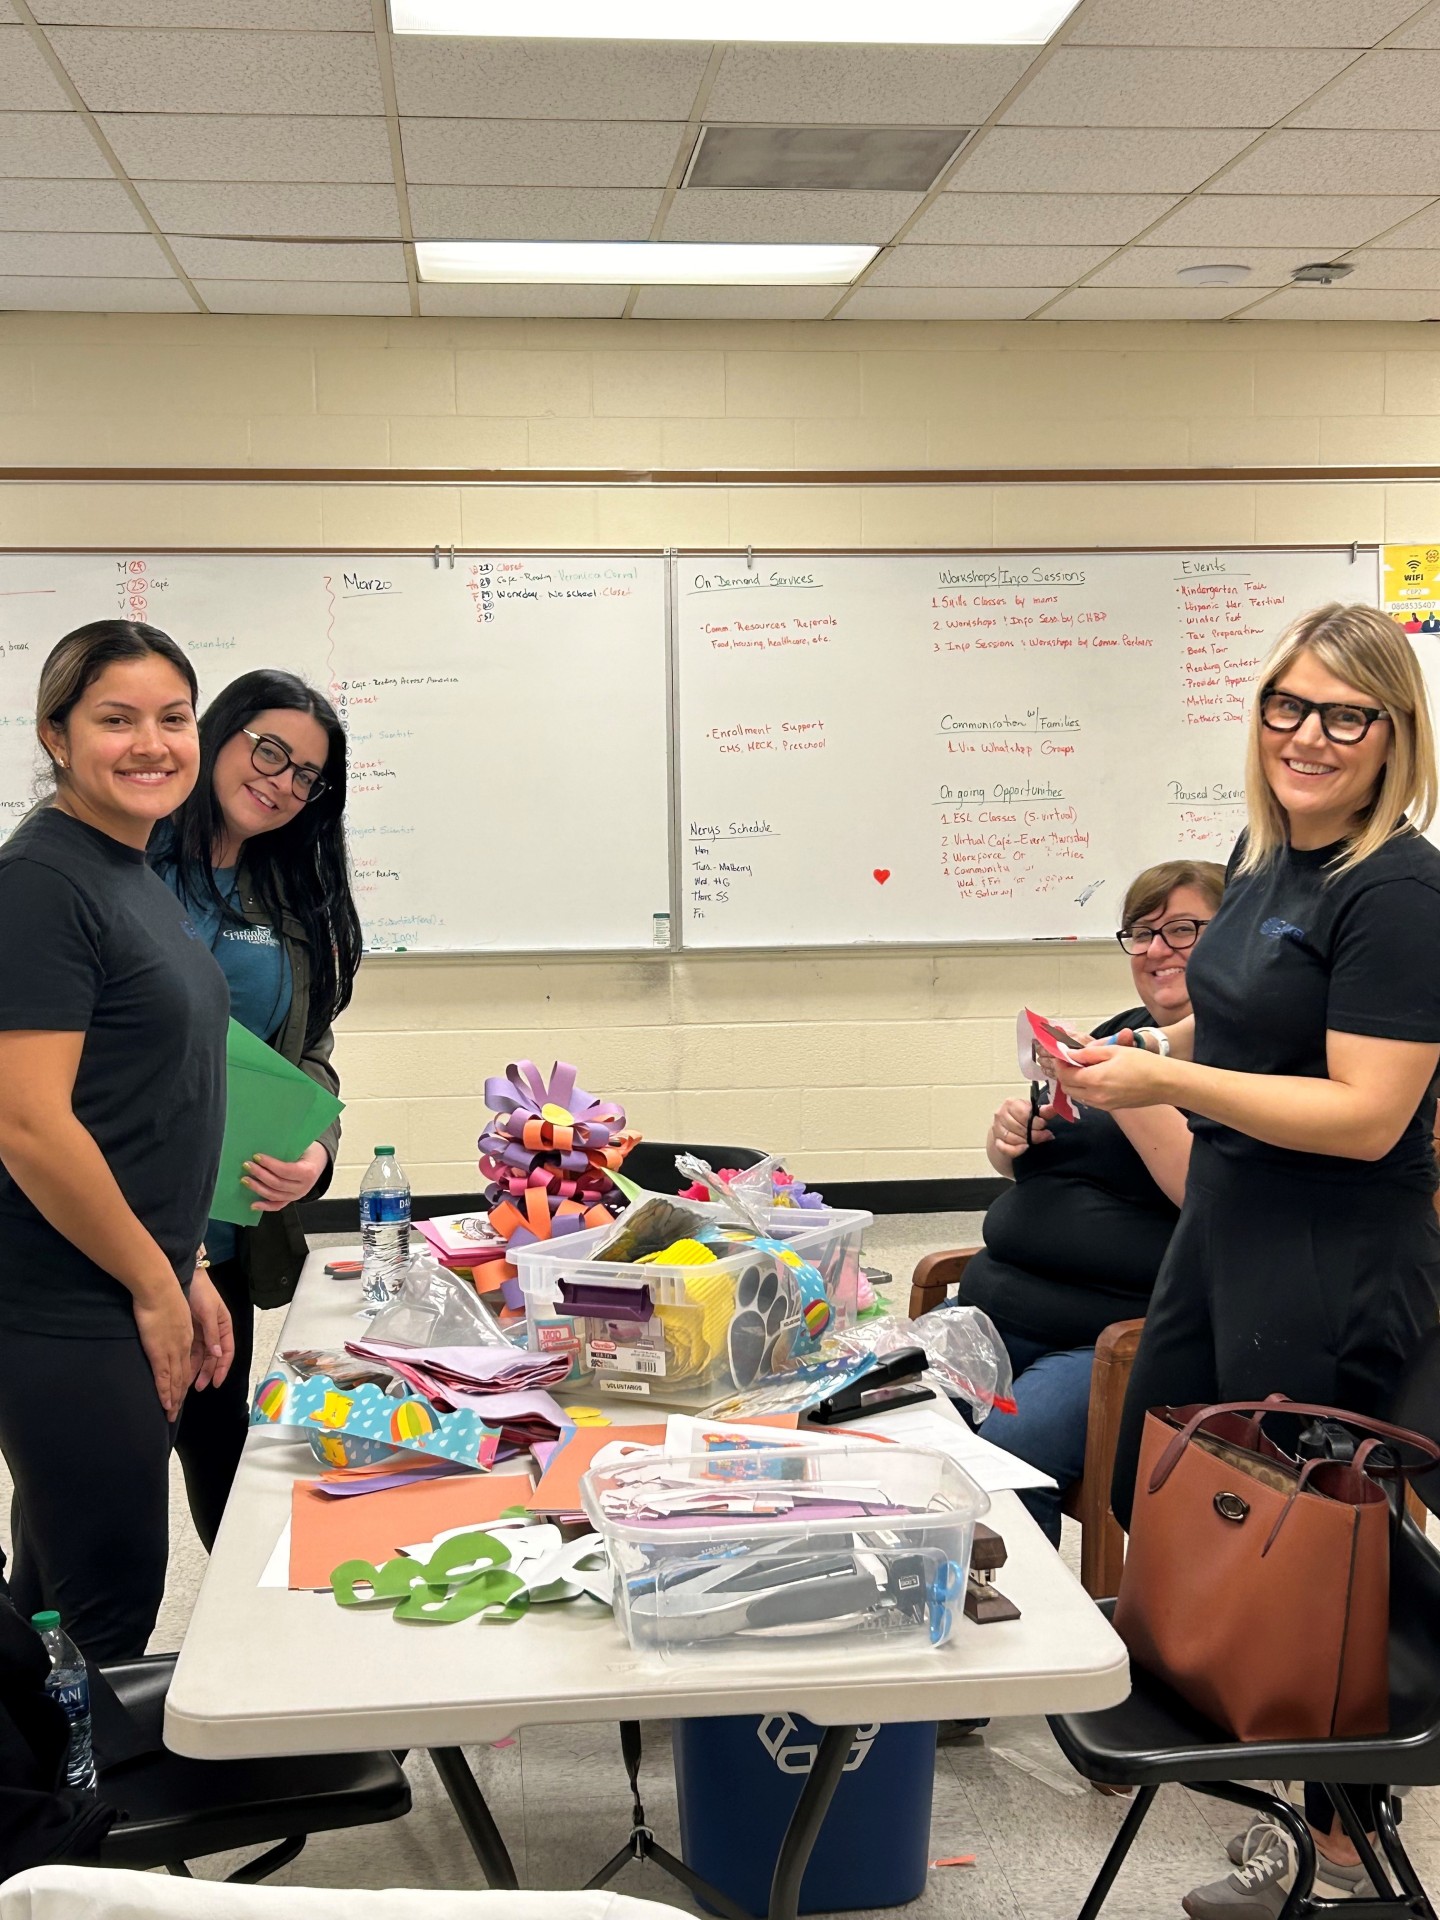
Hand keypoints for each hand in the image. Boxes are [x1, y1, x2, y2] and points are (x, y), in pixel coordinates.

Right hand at [134, 1282, 196, 1418]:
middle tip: (175, 1412)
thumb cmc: (163, 1293)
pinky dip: (165, 1392)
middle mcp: (183, 1345)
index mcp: (187, 1335)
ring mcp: (173, 1349)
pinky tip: (166, 1403)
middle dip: (180, 1395)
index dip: (186, 1378)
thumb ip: (175, 1322)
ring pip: (176, 1380)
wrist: (158, 1287)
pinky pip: (165, 1377)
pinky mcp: (160, 1351)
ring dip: (174, 1399)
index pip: (189, 1362)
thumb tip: (170, 1327)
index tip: (183, 1390)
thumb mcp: (175, 1308)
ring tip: (171, 1414)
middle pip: (184, 1375)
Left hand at [188, 1268, 234, 1391]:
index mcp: (224, 1326)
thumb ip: (213, 1333)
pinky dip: (187, 1361)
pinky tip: (182, 1370)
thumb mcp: (209, 1311)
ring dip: (196, 1369)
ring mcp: (202, 1332)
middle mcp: (214, 1331)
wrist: (183, 1276)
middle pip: (213, 1357)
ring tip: (188, 1383)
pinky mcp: (189, 1331)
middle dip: (208, 1373)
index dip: (222, 1368)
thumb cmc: (201, 1290)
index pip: (227, 1352)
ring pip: (201, 1356)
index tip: (216, 1382)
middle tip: (199, 1386)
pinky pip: (190, 1350)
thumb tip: (218, 1353)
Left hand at [242, 1141, 327, 1212]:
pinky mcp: (291, 1200)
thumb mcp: (303, 1147)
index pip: (285, 1170)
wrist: (318, 1162)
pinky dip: (265, 1206)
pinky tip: (253, 1205)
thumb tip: (264, 1147)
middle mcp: (303, 1187)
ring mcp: (296, 1196)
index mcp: (308, 1172)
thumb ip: (287, 1149)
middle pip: (277, 1183)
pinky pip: (277, 1205)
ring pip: (274, 1195)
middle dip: (260, 1174)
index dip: (270, 1164)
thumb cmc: (307, 1152)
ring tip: (245, 1179)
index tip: (257, 1156)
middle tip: (247, 1165)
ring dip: (258, 1188)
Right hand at [990, 1094, 1051, 1160]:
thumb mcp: (1034, 1112)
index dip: (1036, 1122)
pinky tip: (1025, 1148)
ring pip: (1012, 1138)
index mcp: (1010, 1104)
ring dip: (1027, 1141)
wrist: (1010, 1128)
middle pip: (1018, 1127)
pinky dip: (1016, 1150)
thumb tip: (1055, 1107)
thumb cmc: (1023, 1118)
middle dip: (1034, 1133)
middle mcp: (1000, 1114)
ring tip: (1036, 1141)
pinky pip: (1005, 1148)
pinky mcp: (996, 1141)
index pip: (1024, 1115)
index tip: (1044, 1125)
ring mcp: (997, 1129)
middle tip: (1045, 1135)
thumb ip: (1045, 1111)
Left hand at [1053, 1038, 1170, 1111]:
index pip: (1065, 1075)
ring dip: (1075, 1082)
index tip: (1063, 1054)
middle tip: (1072, 1060)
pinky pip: (1089, 1100)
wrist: (1165, 1083)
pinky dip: (1085, 1089)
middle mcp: (1096, 1096)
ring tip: (1085, 1067)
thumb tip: (1070, 1053)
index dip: (1061, 1063)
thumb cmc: (1143, 1064)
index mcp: (1095, 1080)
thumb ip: (1089, 1053)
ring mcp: (1103, 1105)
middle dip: (1065, 1074)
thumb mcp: (1114, 1050)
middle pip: (1067, 1088)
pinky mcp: (1111, 1108)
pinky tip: (1096, 1078)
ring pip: (1077, 1095)